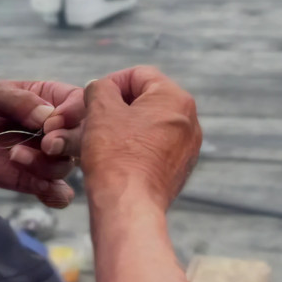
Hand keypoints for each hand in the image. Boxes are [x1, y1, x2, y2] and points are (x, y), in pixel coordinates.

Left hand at [0, 80, 85, 207]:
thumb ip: (21, 101)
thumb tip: (49, 118)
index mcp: (51, 99)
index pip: (80, 104)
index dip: (73, 114)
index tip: (52, 123)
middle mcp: (56, 128)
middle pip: (82, 138)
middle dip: (67, 142)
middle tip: (45, 144)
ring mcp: (47, 156)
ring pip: (67, 166)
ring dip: (46, 165)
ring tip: (14, 155)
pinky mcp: (35, 180)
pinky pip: (59, 194)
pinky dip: (56, 195)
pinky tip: (38, 187)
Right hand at [81, 66, 201, 210]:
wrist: (129, 206)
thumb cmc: (116, 156)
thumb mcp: (101, 110)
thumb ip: (101, 88)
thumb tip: (102, 88)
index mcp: (175, 98)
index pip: (138, 75)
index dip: (110, 83)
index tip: (92, 99)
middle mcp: (189, 120)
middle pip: (146, 99)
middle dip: (117, 106)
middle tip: (93, 119)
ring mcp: (188, 146)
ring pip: (149, 124)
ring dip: (124, 127)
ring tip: (101, 139)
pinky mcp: (180, 168)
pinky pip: (155, 147)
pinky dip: (135, 147)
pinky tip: (116, 158)